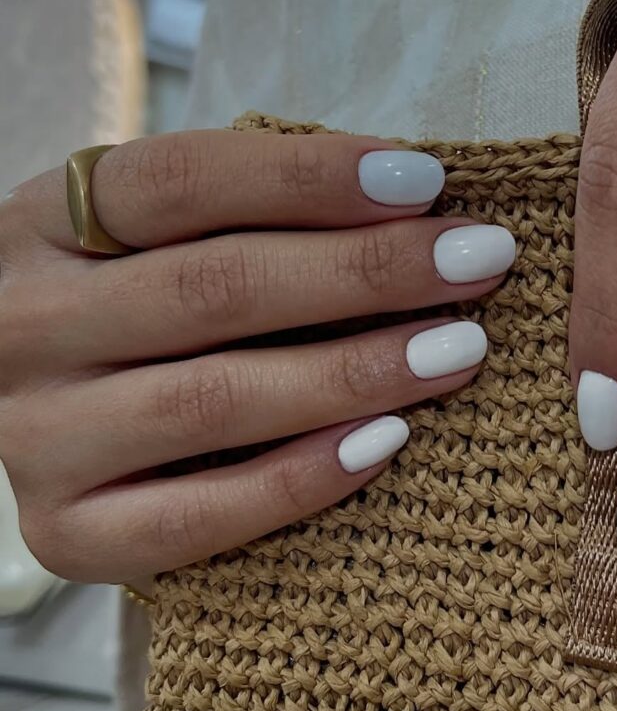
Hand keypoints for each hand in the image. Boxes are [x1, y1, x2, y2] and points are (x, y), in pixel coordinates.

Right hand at [0, 129, 514, 581]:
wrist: (50, 414)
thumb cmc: (145, 304)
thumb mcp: (164, 238)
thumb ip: (253, 216)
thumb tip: (413, 202)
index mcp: (45, 223)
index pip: (178, 182)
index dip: (309, 177)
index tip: (427, 182)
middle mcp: (24, 325)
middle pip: (213, 289)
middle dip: (367, 272)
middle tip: (478, 260)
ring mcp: (36, 438)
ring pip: (215, 401)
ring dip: (356, 372)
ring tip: (460, 349)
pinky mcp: (66, 533)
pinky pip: (196, 519)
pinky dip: (302, 480)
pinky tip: (389, 441)